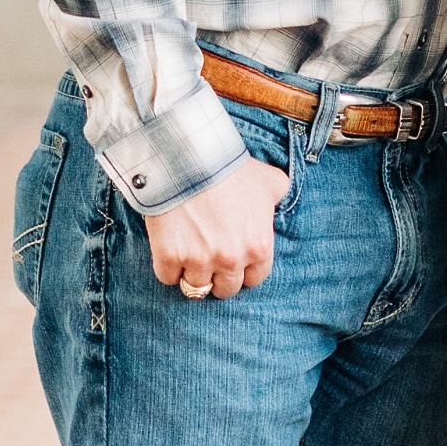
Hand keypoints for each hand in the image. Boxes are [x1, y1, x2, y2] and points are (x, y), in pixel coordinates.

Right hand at [147, 155, 288, 297]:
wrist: (189, 156)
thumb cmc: (231, 167)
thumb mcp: (270, 180)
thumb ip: (279, 196)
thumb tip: (278, 201)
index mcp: (259, 247)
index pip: (254, 280)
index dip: (243, 270)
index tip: (233, 259)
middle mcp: (232, 260)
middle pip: (226, 290)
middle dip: (219, 276)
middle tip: (209, 257)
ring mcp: (199, 261)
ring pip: (195, 287)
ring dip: (192, 273)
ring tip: (188, 253)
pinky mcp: (170, 257)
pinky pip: (168, 277)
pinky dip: (167, 267)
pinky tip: (169, 249)